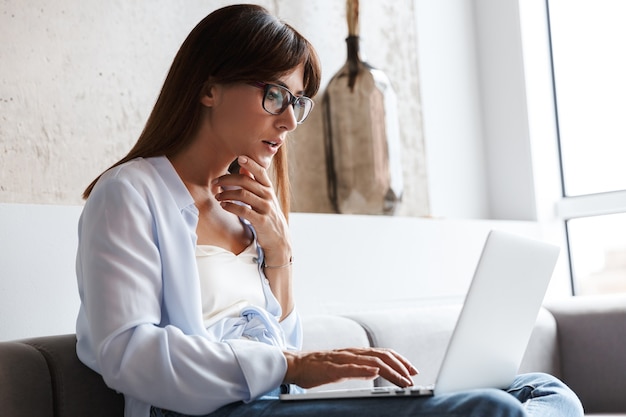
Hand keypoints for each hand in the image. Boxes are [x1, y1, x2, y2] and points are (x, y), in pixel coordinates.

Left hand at [213, 155, 290, 261]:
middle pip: (246, 181)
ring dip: (226, 194)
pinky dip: (230, 206)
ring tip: (217, 196)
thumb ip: (255, 182)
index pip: (260, 171)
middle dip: (227, 179)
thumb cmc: (268, 215)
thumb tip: (244, 167)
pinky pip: (243, 210)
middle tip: (215, 182)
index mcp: (269, 188)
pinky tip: (223, 205)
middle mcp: (268, 196)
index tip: (239, 157)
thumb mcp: (265, 198)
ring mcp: (265, 208)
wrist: (279, 239)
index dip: (250, 163)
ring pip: (242, 195)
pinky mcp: (261, 221)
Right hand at [283, 347, 418, 388]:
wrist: (295, 365)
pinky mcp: (331, 368)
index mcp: (354, 353)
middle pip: (381, 356)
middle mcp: (351, 353)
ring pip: (370, 361)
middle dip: (399, 366)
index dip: (399, 360)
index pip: (382, 354)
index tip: (412, 371)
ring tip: (401, 379)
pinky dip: (364, 369)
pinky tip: (375, 373)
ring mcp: (342, 359)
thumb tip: (376, 373)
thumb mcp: (343, 369)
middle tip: (412, 378)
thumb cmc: (318, 368)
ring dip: (389, 370)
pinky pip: (350, 368)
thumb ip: (358, 369)